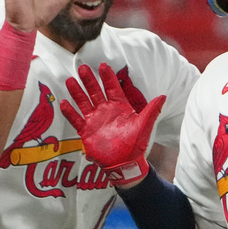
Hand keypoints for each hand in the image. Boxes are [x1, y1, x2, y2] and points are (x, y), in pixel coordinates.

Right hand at [59, 62, 165, 185]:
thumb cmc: (136, 144)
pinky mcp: (86, 131)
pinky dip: (70, 112)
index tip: (103, 65)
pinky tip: (63, 103)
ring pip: (84, 102)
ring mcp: (95, 120)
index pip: (112, 88)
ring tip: (70, 80)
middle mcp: (105, 111)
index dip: (108, 77)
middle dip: (89, 80)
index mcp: (119, 107)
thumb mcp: (144, 125)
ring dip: (77, 92)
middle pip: (95, 91)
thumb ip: (152, 110)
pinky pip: (76, 120)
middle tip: (83, 67)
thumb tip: (164, 96)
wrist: (125, 163)